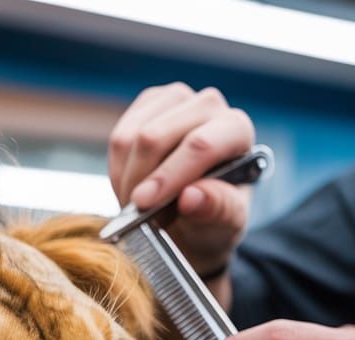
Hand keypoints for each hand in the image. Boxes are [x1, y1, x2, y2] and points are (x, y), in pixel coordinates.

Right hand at [108, 82, 254, 278]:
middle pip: (155, 136)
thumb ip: (216, 210)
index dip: (168, 175)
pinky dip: (118, 171)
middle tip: (138, 215)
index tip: (143, 204)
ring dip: (126, 179)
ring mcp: (176, 99)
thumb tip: (189, 197)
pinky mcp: (149, 103)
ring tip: (137, 206)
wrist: (196, 216)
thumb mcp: (225, 225)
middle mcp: (209, 105)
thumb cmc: (215, 219)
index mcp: (237, 130)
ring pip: (130, 137)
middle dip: (139, 181)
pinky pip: (118, 137)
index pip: (200, 145)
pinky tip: (131, 188)